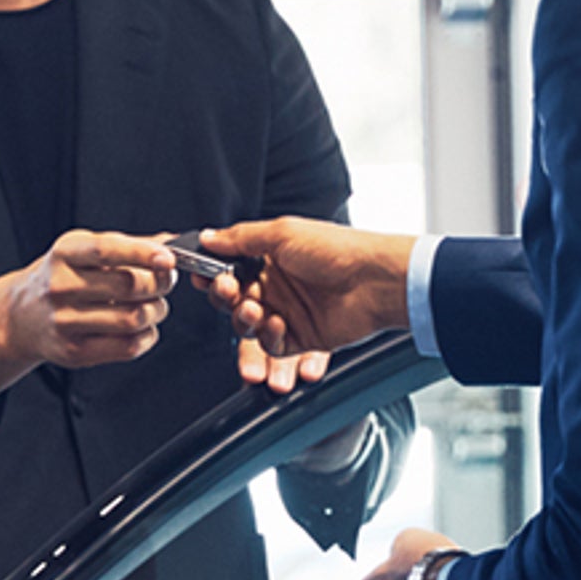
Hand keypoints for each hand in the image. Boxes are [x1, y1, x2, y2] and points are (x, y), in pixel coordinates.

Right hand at [0, 231, 184, 408]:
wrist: (22, 316)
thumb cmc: (62, 278)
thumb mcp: (84, 249)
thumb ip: (127, 245)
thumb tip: (171, 241)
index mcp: (65, 254)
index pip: (107, 250)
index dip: (142, 253)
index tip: (168, 258)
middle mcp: (61, 286)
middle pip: (129, 286)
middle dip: (160, 284)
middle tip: (165, 282)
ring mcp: (65, 322)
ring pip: (133, 318)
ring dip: (156, 311)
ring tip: (154, 306)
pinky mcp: (74, 352)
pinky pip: (127, 347)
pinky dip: (147, 336)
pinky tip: (142, 328)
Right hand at [203, 218, 414, 384]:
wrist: (376, 282)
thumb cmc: (338, 251)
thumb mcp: (282, 233)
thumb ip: (240, 238)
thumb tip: (209, 237)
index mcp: (271, 256)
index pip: (231, 268)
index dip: (215, 275)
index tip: (204, 276)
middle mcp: (277, 285)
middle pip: (234, 300)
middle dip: (226, 297)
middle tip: (229, 291)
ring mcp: (289, 312)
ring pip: (248, 326)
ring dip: (245, 320)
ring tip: (257, 312)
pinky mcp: (302, 338)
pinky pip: (272, 346)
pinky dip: (269, 339)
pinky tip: (278, 325)